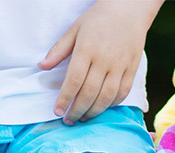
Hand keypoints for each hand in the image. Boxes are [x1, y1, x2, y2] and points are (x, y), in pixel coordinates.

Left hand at [40, 0, 151, 123]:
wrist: (130, 8)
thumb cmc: (98, 18)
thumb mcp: (75, 29)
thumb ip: (58, 50)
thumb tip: (42, 66)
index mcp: (87, 49)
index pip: (73, 81)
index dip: (64, 99)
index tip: (57, 111)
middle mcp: (104, 59)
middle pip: (89, 93)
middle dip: (77, 110)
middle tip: (68, 120)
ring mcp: (120, 65)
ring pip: (106, 97)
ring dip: (93, 112)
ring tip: (83, 117)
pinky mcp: (132, 68)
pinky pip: (123, 92)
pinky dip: (112, 104)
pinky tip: (101, 107)